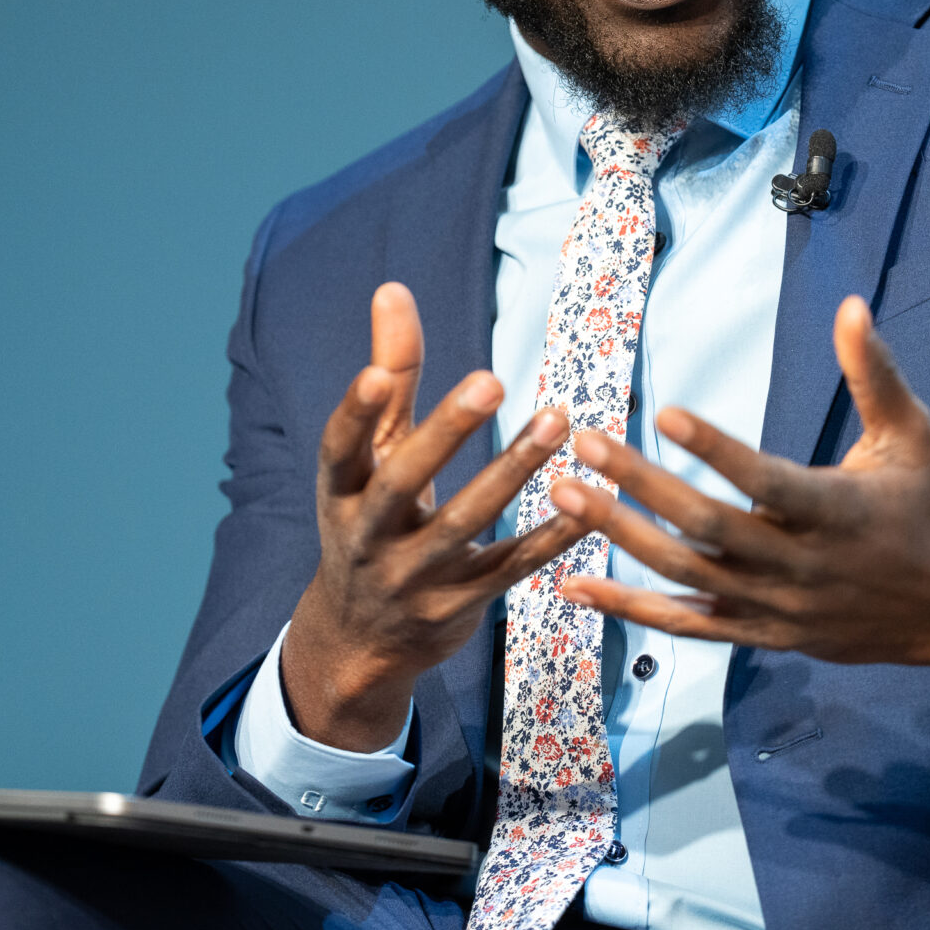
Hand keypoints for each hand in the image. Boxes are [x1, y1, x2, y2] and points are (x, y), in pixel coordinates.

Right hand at [281, 281, 587, 749]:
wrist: (360, 641)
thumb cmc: (371, 521)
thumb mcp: (368, 459)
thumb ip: (391, 378)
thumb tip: (393, 288)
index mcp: (341, 495)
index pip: (338, 451)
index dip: (354, 414)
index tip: (378, 375)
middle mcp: (369, 538)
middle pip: (403, 484)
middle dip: (445, 433)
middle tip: (491, 379)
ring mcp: (415, 578)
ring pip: (465, 524)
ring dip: (511, 471)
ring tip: (555, 420)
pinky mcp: (461, 605)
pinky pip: (511, 567)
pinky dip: (551, 537)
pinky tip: (591, 502)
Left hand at [549, 295, 929, 667]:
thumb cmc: (923, 505)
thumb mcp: (911, 435)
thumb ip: (874, 373)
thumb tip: (851, 305)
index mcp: (836, 511)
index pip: (767, 481)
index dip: (718, 451)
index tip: (667, 412)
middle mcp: (799, 564)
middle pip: (707, 528)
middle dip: (640, 485)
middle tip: (585, 443)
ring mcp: (775, 606)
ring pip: (685, 575)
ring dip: (619, 536)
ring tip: (563, 495)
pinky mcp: (759, 635)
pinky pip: (685, 626)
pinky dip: (629, 607)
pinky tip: (574, 584)